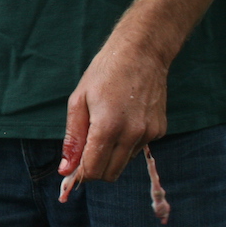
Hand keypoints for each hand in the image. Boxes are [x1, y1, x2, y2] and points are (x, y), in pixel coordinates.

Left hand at [61, 28, 168, 182]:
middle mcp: (132, 135)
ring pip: (123, 163)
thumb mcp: (78, 101)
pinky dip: (125, 145)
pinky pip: (136, 150)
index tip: (71, 169)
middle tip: (83, 153)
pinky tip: (121, 123)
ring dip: (109, 157)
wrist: (141, 53)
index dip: (79, 173)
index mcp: (108, 127)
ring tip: (103, 130)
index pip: (93, 169)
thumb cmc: (104, 73)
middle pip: (109, 173)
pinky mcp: (159, 130)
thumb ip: (73, 138)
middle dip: (93, 169)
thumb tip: (65, 168)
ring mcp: (149, 134)